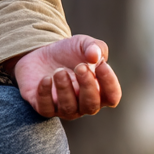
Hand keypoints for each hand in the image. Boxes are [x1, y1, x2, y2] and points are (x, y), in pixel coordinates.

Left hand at [6, 35, 121, 119]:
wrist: (42, 53)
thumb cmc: (69, 53)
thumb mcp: (84, 44)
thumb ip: (94, 47)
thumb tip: (95, 56)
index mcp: (99, 91)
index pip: (112, 97)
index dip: (109, 83)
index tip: (101, 65)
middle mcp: (83, 104)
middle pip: (91, 105)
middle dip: (87, 86)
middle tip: (80, 67)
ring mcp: (64, 107)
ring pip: (69, 108)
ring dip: (65, 89)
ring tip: (59, 71)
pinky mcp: (44, 106)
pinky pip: (46, 109)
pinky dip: (45, 94)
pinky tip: (46, 78)